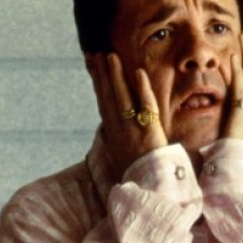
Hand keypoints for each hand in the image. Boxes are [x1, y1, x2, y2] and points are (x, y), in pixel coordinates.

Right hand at [85, 52, 167, 175]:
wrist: (148, 190)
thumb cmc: (137, 172)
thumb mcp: (122, 153)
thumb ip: (118, 135)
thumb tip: (111, 122)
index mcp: (112, 132)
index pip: (103, 100)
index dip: (97, 80)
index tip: (91, 61)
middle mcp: (119, 128)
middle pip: (108, 96)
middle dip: (101, 74)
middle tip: (94, 53)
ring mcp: (133, 129)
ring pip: (122, 98)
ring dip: (116, 77)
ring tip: (111, 56)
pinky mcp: (150, 132)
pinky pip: (146, 107)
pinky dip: (142, 90)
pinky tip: (138, 73)